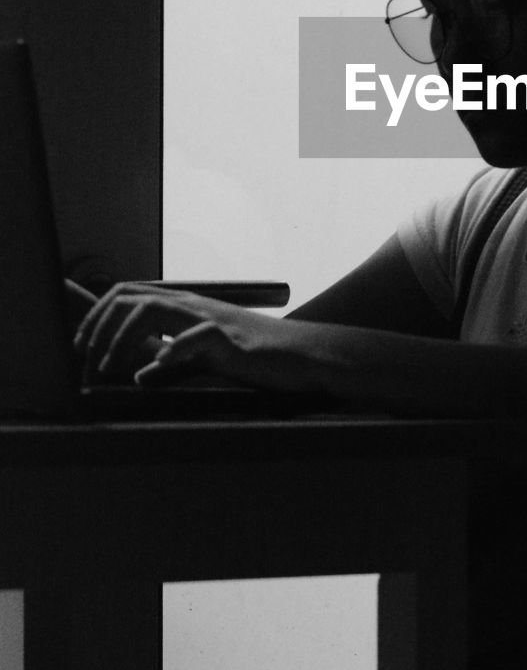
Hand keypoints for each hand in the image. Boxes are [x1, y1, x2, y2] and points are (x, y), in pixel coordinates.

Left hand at [74, 282, 248, 384]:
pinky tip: (158, 364)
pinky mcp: (229, 338)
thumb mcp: (204, 359)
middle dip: (100, 325)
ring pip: (153, 309)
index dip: (99, 316)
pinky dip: (173, 348)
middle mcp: (192, 305)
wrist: (298, 354)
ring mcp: (210, 318)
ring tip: (110, 366)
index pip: (129, 295)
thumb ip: (172, 362)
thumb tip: (139, 374)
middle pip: (131, 297)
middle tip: (88, 357)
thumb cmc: (252, 354)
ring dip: (123, 337)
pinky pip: (197, 335)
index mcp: (183, 307)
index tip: (84, 345)